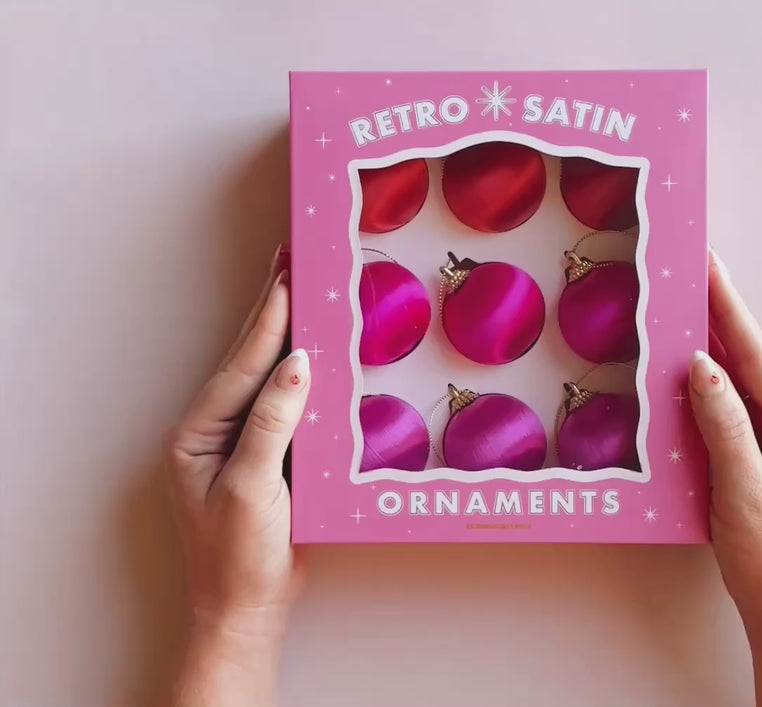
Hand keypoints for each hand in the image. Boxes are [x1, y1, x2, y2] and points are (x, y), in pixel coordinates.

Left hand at [165, 248, 309, 706]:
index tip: (289, 275)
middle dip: (271, 310)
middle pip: (247, 359)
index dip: (267, 319)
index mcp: (198, 433)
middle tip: (290, 260)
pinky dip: (301, 374)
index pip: (240, 365)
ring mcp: (241, 442)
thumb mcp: (251, 488)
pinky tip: (315, 352)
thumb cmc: (239, 557)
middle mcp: (215, 430)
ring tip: (301, 291)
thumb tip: (296, 364)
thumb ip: (271, 423)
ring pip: (266, 377)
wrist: (247, 608)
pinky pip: (285, 404)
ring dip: (285, 334)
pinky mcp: (267, 456)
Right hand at [689, 250, 761, 706]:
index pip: (760, 360)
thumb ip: (724, 425)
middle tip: (688, 277)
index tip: (709, 267)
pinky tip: (689, 372)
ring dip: (713, 352)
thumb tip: (701, 366)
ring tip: (683, 310)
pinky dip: (711, 391)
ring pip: (744, 386)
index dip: (731, 311)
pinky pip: (738, 413)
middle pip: (754, 364)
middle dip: (720, 320)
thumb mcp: (743, 494)